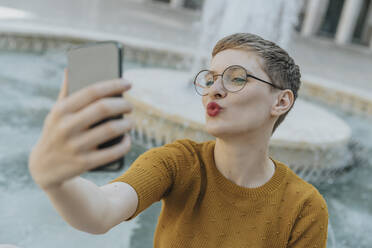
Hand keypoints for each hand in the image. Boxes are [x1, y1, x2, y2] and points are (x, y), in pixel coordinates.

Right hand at [28, 69, 133, 190]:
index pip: (92, 91)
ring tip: (130, 122)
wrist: (43, 168)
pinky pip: (112, 152)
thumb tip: (71, 68)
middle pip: (104, 108)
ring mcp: (75, 146)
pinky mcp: (83, 163)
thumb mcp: (56, 112)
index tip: (128, 82)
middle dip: (123, 104)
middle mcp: (66, 127)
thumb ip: (66, 92)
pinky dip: (125, 144)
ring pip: (111, 129)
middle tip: (130, 106)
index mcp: (61, 110)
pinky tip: (127, 139)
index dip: (114, 84)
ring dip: (127, 124)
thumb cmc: (56, 132)